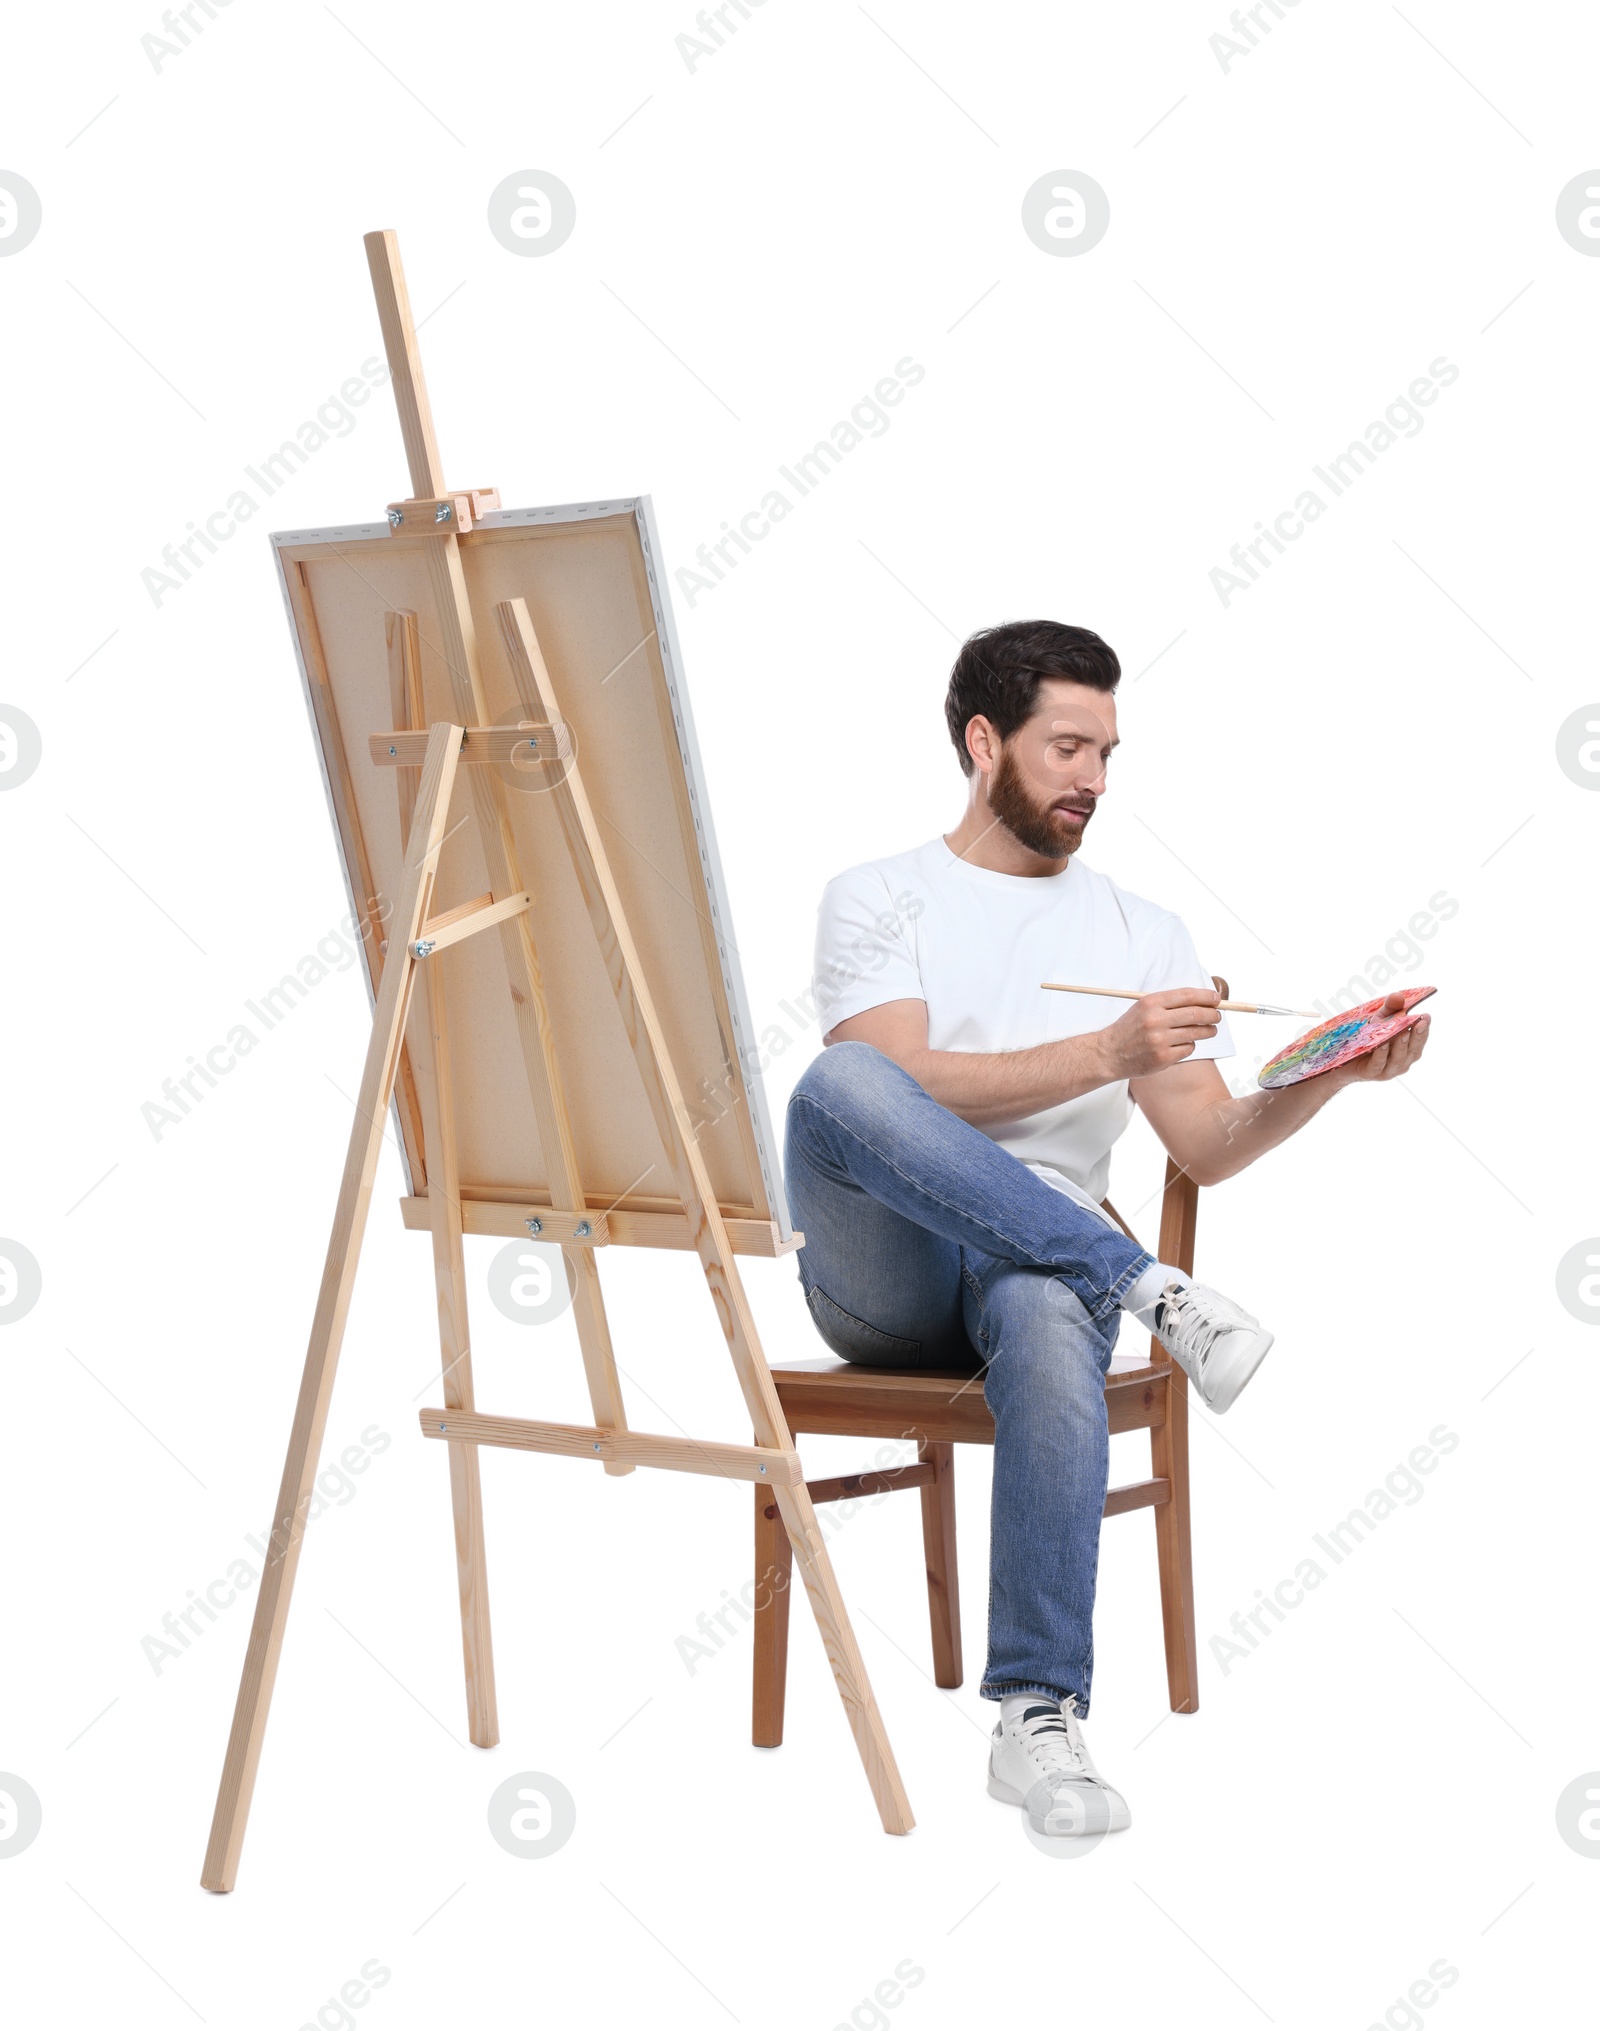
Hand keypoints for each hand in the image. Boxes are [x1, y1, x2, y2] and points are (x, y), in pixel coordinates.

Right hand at [1095, 986, 1220, 1080]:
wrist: (1109, 1053)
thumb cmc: (1130, 1029)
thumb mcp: (1143, 1008)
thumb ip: (1168, 1003)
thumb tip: (1201, 1000)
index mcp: (1151, 1003)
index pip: (1187, 995)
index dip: (1206, 996)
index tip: (1216, 999)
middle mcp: (1155, 1020)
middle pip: (1195, 1013)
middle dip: (1212, 1014)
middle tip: (1217, 1016)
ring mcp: (1159, 1040)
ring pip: (1195, 1032)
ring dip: (1208, 1031)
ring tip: (1210, 1030)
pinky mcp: (1163, 1058)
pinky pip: (1188, 1048)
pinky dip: (1189, 1045)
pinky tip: (1183, 1044)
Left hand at [1332, 991, 1430, 1084]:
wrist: (1342, 1060)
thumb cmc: (1366, 1039)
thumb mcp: (1378, 1021)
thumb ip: (1389, 1009)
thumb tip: (1398, 996)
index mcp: (1407, 1050)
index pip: (1419, 1040)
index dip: (1424, 1029)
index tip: (1426, 1016)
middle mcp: (1401, 1061)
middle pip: (1413, 1051)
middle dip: (1418, 1036)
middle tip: (1420, 1022)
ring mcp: (1387, 1070)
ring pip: (1398, 1059)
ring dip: (1401, 1045)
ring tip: (1403, 1032)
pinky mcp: (1371, 1073)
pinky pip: (1378, 1064)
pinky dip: (1381, 1054)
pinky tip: (1382, 1044)